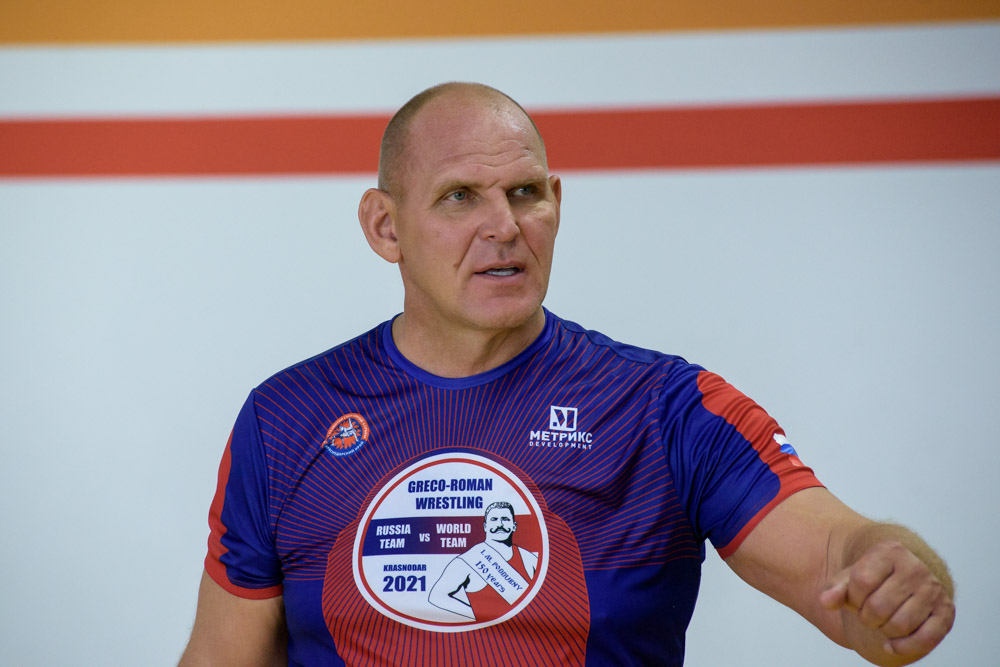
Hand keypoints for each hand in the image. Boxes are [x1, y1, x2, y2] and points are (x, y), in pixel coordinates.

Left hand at [819, 540, 954, 661]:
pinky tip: (891, 644)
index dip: (852, 597)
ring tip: (882, 622)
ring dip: (883, 631)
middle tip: (868, 613)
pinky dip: (903, 647)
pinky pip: (925, 639)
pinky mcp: (946, 613)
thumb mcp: (850, 578)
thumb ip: (834, 588)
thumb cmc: (874, 579)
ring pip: (899, 625)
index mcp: (891, 551)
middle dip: (866, 617)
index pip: (861, 581)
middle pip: (878, 608)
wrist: (906, 580)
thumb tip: (826, 601)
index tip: (856, 597)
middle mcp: (916, 568)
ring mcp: (933, 590)